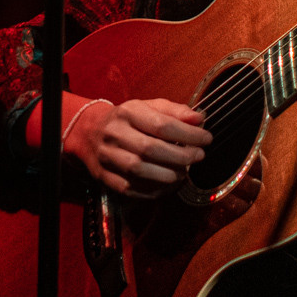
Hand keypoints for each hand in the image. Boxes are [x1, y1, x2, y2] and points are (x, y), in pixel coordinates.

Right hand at [61, 97, 212, 199]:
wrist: (89, 132)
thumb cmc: (128, 120)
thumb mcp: (149, 107)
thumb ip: (176, 112)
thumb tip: (200, 120)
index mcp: (128, 112)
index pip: (161, 124)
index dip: (188, 134)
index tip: (207, 139)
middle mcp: (115, 133)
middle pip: (151, 149)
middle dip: (181, 156)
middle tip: (199, 156)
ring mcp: (107, 156)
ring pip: (140, 170)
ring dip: (169, 175)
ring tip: (184, 171)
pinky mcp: (104, 177)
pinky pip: (131, 188)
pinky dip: (154, 189)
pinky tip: (168, 184)